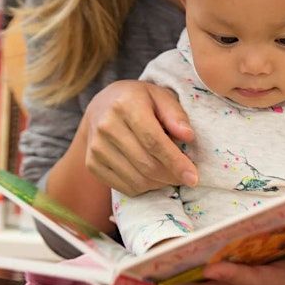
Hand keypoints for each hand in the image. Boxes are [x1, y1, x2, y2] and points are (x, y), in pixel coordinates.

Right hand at [83, 80, 196, 195]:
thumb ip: (175, 115)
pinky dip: (143, 188)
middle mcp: (107, 126)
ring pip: (136, 179)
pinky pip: (124, 187)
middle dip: (171, 176)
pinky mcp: (91, 164)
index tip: (193, 177)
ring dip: (159, 184)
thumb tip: (188, 136)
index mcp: (126, 105)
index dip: (175, 162)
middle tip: (186, 178)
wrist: (102, 106)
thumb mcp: (160, 96)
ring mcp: (96, 147)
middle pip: (146, 163)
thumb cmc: (139, 100)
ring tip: (170, 175)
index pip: (154, 141)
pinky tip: (152, 177)